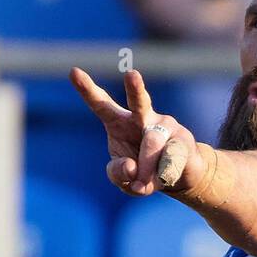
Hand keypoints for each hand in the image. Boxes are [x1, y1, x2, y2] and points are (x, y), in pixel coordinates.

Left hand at [70, 66, 205, 196]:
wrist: (178, 179)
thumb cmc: (143, 174)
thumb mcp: (123, 179)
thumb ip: (118, 174)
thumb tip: (132, 168)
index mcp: (119, 122)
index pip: (101, 104)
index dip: (88, 90)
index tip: (73, 71)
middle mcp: (142, 118)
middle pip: (138, 102)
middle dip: (135, 88)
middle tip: (132, 75)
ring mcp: (165, 125)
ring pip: (152, 143)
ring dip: (146, 170)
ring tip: (143, 185)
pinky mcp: (183, 139)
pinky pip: (171, 159)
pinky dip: (163, 176)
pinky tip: (164, 179)